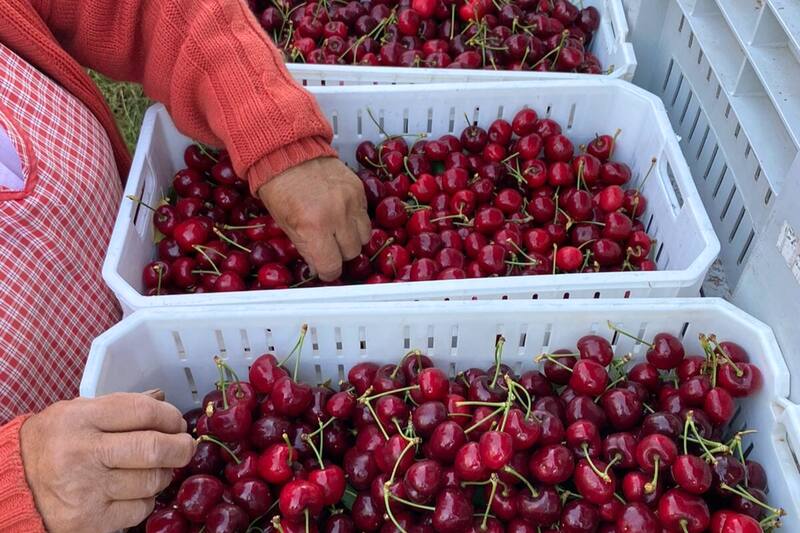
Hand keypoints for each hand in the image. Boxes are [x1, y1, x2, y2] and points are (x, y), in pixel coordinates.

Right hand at [19, 392, 194, 532]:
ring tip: (153, 469)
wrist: (14, 485)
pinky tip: (131, 491)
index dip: (171, 416)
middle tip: (184, 447)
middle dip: (181, 447)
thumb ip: (120, 406)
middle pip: (155, 449)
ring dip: (162, 475)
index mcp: (81, 419)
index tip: (177, 423)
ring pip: (152, 482)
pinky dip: (145, 500)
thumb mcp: (77, 412)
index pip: (144, 412)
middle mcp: (83, 454)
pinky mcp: (90, 522)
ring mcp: (87, 491)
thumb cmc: (53, 443)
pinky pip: (140, 509)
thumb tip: (162, 398)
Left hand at [258, 157, 370, 280]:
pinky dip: (356, 221)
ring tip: (338, 231)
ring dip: (351, 239)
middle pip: (351, 253)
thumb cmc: (279, 190)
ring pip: (364, 237)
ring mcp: (351, 201)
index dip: (328, 272)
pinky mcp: (359, 189)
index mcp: (313, 227)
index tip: (324, 269)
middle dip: (339, 254)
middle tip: (328, 247)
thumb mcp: (285, 224)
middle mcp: (336, 216)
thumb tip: (320, 266)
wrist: (288, 152)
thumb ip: (306, 247)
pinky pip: (365, 216)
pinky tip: (342, 215)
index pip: (331, 266)